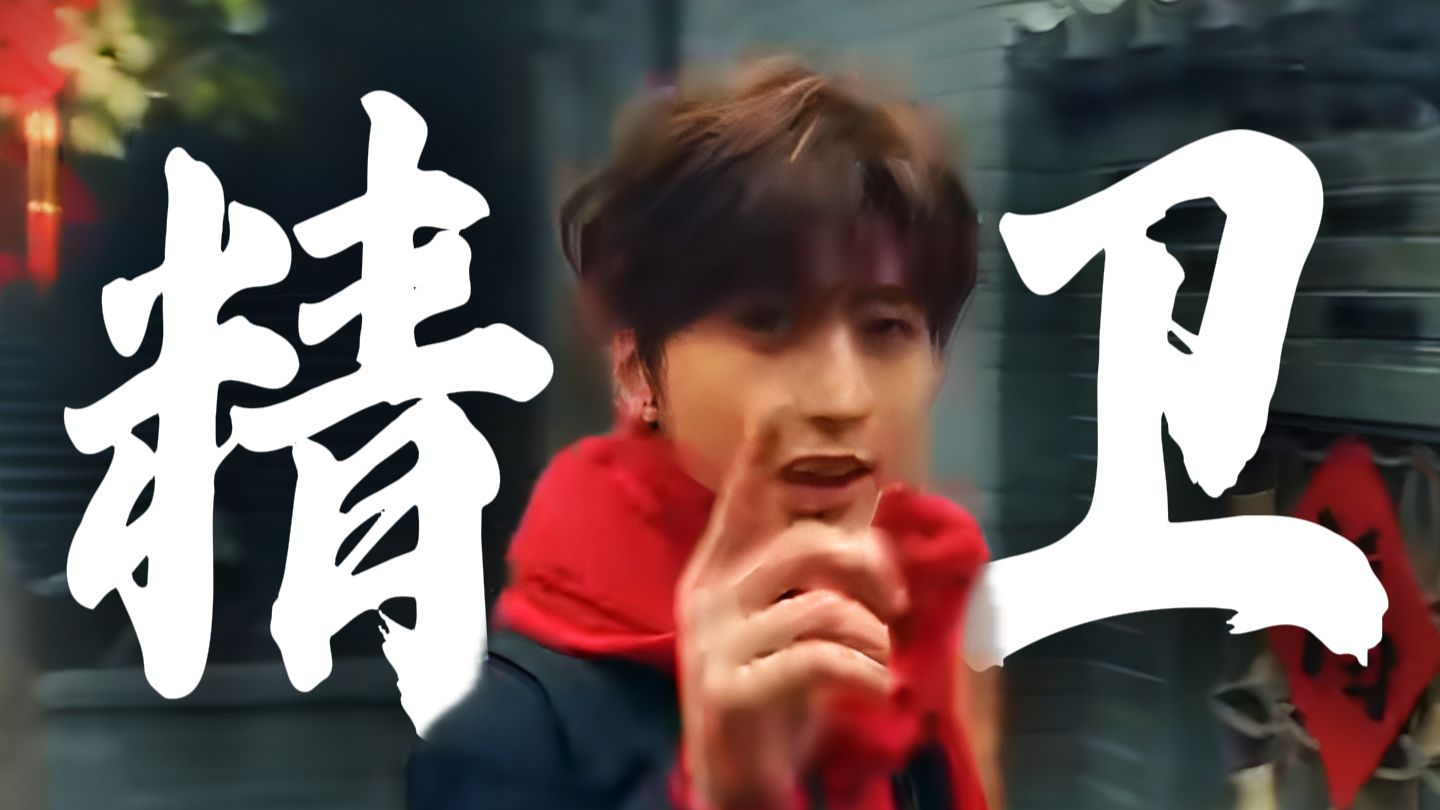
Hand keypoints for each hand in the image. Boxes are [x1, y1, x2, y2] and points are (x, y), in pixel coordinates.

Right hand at [675, 412, 908, 808]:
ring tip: (878, 662)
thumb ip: (818, 573)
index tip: (778, 404)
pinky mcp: (730, 688)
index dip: (762, 454)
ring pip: (819, 606)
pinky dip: (862, 672)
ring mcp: (715, 642)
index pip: (742, 499)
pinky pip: (816, 659)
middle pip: (805, 545)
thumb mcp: (794, 623)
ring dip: (871, 636)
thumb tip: (867, 511)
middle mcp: (710, 595)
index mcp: (720, 570)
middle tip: (895, 603)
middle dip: (870, 566)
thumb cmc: (773, 692)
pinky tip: (874, 689)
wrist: (735, 777)